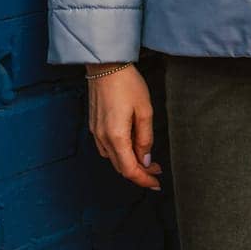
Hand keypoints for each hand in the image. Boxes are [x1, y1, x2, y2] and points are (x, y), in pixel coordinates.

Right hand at [87, 64, 162, 190]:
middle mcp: (102, 138)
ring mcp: (95, 132)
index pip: (130, 169)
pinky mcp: (93, 125)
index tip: (157, 183)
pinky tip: (131, 146)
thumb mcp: (145, 111)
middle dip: (139, 172)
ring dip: (129, 163)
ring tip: (147, 158)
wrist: (106, 65)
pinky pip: (106, 148)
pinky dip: (120, 153)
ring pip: (113, 159)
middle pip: (121, 167)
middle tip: (156, 170)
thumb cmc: (127, 84)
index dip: (144, 180)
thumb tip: (145, 160)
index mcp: (116, 136)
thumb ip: (145, 138)